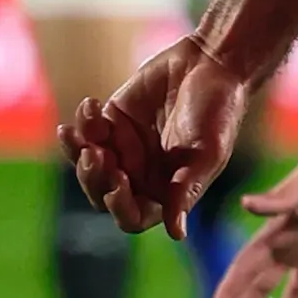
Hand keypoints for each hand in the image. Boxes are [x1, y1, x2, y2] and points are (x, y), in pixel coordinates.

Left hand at [61, 33, 249, 238]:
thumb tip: (177, 235)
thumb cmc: (219, 110)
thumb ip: (186, 191)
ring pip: (87, 165)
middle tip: (96, 153)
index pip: (132, 216)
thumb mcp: (207, 153)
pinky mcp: (112, 120)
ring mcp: (124, 147)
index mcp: (166, 190)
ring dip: (78, 152)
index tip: (118, 181)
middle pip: (101, 193)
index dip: (119, 206)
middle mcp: (142, 174)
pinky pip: (85, 132)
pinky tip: (91, 106)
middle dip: (93, 177)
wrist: (212, 62)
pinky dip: (82, 123)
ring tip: (80, 131)